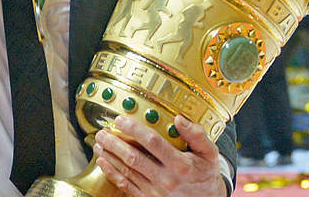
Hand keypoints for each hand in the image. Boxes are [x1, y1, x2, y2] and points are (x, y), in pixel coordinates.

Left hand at [94, 114, 224, 196]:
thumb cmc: (206, 174)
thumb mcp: (209, 153)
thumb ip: (196, 134)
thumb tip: (178, 118)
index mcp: (181, 165)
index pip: (153, 143)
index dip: (134, 130)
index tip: (120, 119)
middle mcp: (167, 179)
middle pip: (134, 158)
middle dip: (115, 144)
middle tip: (102, 131)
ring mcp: (156, 192)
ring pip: (127, 172)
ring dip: (110, 156)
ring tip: (99, 143)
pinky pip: (126, 186)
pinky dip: (112, 174)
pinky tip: (104, 162)